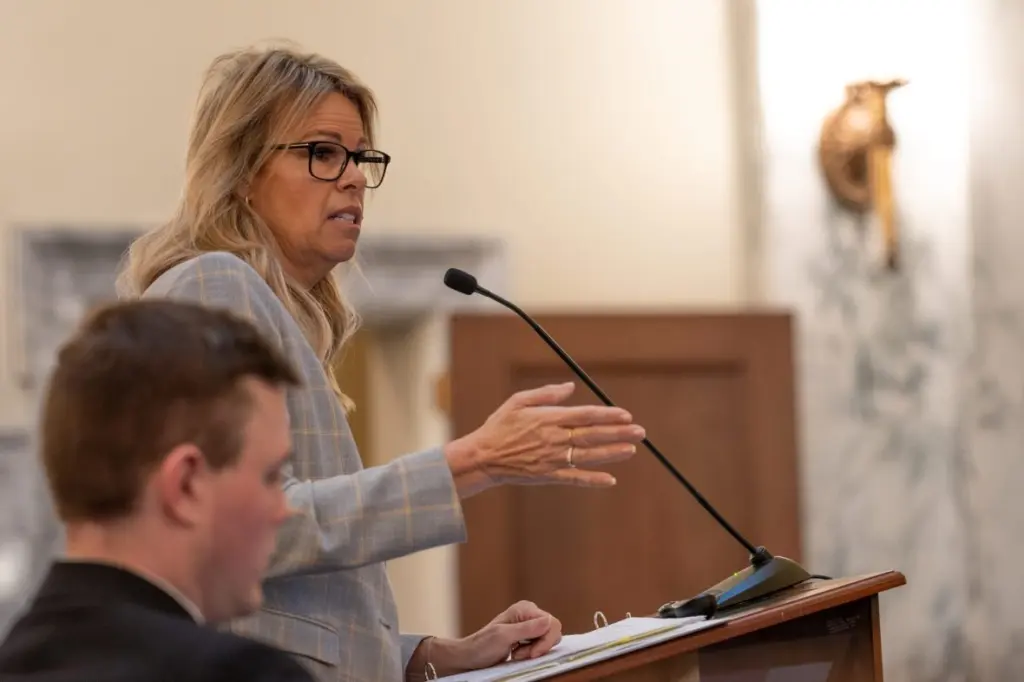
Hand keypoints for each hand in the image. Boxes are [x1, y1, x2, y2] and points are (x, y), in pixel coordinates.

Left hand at [410, 601, 562, 677]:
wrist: (470, 656)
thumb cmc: (482, 646)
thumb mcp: (504, 637)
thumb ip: (527, 628)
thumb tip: (549, 620)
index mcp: (525, 608)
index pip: (552, 623)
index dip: (546, 641)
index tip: (531, 654)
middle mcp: (529, 614)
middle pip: (552, 631)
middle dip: (540, 647)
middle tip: (519, 654)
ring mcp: (529, 625)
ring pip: (548, 640)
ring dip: (535, 651)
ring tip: (516, 654)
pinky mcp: (528, 637)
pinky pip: (542, 645)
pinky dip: (532, 653)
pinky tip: (517, 653)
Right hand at [445, 382, 644, 495]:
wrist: (482, 458)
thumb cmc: (499, 427)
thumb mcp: (518, 402)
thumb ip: (546, 394)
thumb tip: (570, 386)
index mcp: (548, 418)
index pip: (584, 415)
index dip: (607, 415)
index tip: (625, 414)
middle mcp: (553, 439)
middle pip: (592, 435)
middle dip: (618, 433)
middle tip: (640, 431)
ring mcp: (552, 459)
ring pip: (588, 456)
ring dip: (612, 453)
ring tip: (632, 449)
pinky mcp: (548, 476)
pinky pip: (574, 478)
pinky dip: (592, 480)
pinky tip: (610, 480)